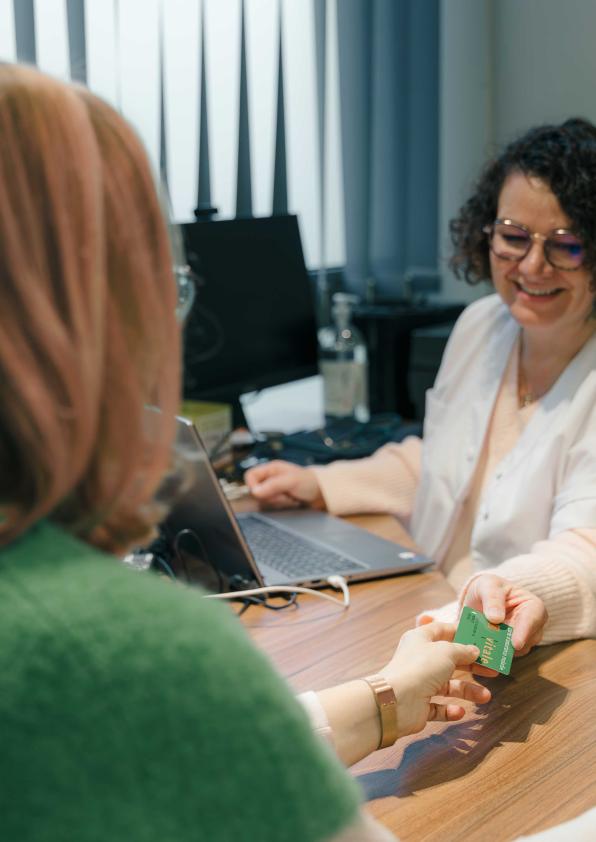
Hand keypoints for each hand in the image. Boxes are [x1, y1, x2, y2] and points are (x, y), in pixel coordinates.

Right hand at [244, 460, 324, 508]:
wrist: (323, 493)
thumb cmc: (309, 482)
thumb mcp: (291, 481)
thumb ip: (273, 485)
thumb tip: (254, 492)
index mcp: (271, 468)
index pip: (250, 476)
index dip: (252, 485)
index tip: (262, 493)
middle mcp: (271, 478)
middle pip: (256, 491)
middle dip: (270, 496)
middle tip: (284, 494)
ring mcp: (275, 489)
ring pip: (264, 499)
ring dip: (278, 501)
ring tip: (291, 498)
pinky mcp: (279, 498)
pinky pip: (272, 505)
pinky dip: (282, 505)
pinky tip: (292, 502)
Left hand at [381, 622, 490, 736]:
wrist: (397, 701)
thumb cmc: (421, 667)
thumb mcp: (447, 651)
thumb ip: (463, 650)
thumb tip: (474, 650)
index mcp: (421, 639)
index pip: (442, 630)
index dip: (461, 633)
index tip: (481, 638)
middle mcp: (420, 659)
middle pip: (450, 660)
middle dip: (471, 666)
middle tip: (492, 670)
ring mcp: (419, 683)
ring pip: (447, 685)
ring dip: (467, 691)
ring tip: (486, 697)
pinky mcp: (420, 705)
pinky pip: (438, 706)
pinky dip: (450, 709)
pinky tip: (460, 711)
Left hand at [462, 574, 547, 674]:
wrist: (479, 599)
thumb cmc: (488, 587)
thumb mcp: (488, 585)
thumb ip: (492, 598)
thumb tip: (496, 618)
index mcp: (533, 606)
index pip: (534, 618)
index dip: (525, 631)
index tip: (515, 644)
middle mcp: (532, 626)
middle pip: (527, 640)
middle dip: (509, 645)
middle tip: (493, 649)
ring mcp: (521, 640)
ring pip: (515, 652)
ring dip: (499, 652)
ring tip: (482, 652)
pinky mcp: (508, 650)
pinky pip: (502, 658)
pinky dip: (491, 658)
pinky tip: (479, 657)